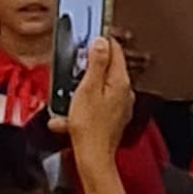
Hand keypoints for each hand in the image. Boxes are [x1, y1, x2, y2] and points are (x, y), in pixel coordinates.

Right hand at [66, 32, 135, 151]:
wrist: (93, 157)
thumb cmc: (90, 127)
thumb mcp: (87, 88)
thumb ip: (96, 63)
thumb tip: (101, 42)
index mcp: (120, 81)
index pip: (115, 50)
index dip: (101, 41)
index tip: (89, 36)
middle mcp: (124, 92)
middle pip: (107, 68)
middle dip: (89, 65)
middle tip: (75, 66)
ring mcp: (119, 106)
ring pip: (100, 87)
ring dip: (83, 88)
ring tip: (69, 95)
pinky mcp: (112, 118)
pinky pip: (96, 104)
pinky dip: (82, 106)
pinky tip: (68, 116)